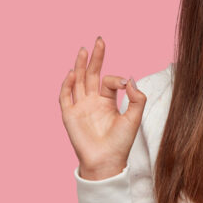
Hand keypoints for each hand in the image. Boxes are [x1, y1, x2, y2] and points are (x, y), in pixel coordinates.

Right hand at [59, 36, 146, 179]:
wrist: (107, 161)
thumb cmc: (121, 143)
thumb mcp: (134, 118)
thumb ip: (136, 98)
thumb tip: (129, 79)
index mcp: (107, 101)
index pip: (109, 81)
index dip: (116, 78)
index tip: (124, 84)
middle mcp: (92, 101)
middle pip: (91, 75)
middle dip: (95, 58)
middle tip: (99, 41)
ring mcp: (80, 107)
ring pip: (78, 81)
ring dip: (80, 65)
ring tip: (84, 50)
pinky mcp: (69, 115)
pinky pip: (66, 97)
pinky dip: (68, 84)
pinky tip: (74, 72)